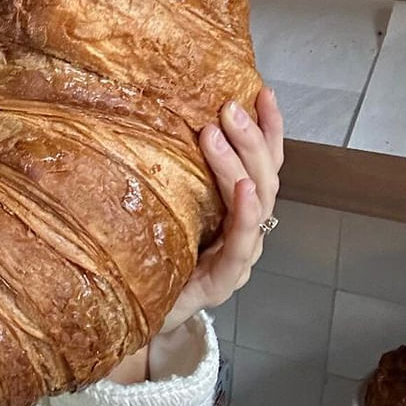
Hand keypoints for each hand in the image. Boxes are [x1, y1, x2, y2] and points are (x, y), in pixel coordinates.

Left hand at [160, 86, 284, 334]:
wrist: (136, 314)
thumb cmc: (154, 258)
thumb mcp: (165, 206)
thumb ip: (172, 172)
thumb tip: (154, 117)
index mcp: (235, 211)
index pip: (262, 163)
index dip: (268, 128)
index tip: (262, 91)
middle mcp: (246, 231)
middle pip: (263, 178)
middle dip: (250, 138)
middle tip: (229, 106)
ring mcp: (239, 257)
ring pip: (254, 203)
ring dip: (238, 163)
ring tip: (219, 132)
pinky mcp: (223, 282)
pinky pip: (241, 244)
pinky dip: (245, 214)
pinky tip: (243, 188)